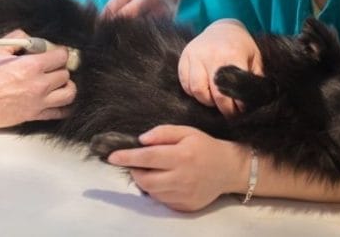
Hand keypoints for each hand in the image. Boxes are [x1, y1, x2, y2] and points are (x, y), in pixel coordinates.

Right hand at [0, 30, 75, 127]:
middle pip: (65, 74)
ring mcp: (38, 102)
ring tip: (60, 83)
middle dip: (60, 68)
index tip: (55, 52)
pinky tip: (59, 100)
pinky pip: (59, 113)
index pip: (60, 57)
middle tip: (52, 67)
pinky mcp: (33, 116)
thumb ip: (17, 38)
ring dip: (67, 86)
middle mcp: (39, 85)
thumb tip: (30, 38)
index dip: (59, 52)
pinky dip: (64, 106)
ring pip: (69, 94)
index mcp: (31, 66)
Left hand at [107, 125, 249, 210]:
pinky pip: (162, 201)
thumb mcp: (186, 131)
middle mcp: (182, 178)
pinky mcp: (185, 207)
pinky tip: (165, 181)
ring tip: (154, 171)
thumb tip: (141, 140)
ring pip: (152, 192)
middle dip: (135, 171)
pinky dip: (158, 191)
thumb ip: (162, 133)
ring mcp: (184, 196)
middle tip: (137, 163)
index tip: (112, 156)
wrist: (228, 170)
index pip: (147, 157)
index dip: (127, 157)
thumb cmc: (204, 147)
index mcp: (181, 156)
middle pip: (146, 180)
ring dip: (146, 181)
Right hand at [178, 20, 261, 115]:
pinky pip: (185, 83)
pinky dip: (193, 92)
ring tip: (215, 101)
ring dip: (206, 101)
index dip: (237, 105)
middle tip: (229, 113)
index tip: (241, 111)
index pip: (232, 89)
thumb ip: (256, 78)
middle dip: (223, 108)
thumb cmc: (241, 46)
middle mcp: (211, 54)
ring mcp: (195, 55)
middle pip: (214, 93)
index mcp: (232, 54)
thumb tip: (255, 101)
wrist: (222, 27)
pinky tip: (203, 91)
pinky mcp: (184, 57)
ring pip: (197, 90)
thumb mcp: (255, 58)